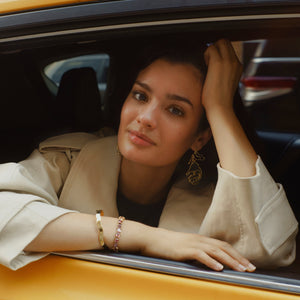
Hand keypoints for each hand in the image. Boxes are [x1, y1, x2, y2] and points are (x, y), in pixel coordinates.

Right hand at [141, 227, 255, 271]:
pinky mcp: (184, 250)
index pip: (223, 245)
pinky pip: (200, 255)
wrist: (152, 239)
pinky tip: (219, 269)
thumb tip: (210, 262)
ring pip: (215, 251)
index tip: (247, 264)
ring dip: (229, 261)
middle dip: (238, 258)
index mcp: (200, 239)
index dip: (236, 254)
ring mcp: (192, 244)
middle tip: (251, 268)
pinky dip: (211, 262)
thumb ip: (198, 252)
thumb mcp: (185, 247)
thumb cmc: (168, 245)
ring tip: (241, 270)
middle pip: (223, 247)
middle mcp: (199, 239)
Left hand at [201, 39, 241, 111]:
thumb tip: (214, 68)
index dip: (220, 52)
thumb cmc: (220, 100)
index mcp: (238, 67)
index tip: (213, 62)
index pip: (229, 50)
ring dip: (211, 50)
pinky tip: (205, 66)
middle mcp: (235, 62)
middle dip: (216, 47)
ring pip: (220, 42)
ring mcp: (228, 61)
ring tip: (207, 64)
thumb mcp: (226, 84)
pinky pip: (211, 48)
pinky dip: (206, 54)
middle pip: (226, 42)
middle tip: (209, 61)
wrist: (220, 107)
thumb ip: (224, 73)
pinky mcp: (218, 63)